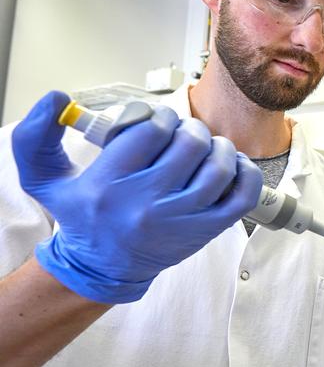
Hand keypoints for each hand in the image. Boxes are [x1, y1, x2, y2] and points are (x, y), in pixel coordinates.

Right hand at [12, 91, 262, 303]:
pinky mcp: (205, 232)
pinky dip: (245, 174)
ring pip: (218, 167)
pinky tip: (233, 164)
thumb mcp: (44, 180)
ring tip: (207, 146)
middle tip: (183, 134)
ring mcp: (181, 220)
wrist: (103, 268)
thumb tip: (56, 98)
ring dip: (219, 147)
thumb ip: (35, 138)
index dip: (159, 116)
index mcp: (108, 185)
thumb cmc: (82, 217)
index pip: (150, 130)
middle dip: (190, 129)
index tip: (158, 121)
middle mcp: (146, 204)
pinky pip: (241, 197)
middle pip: (189, 144)